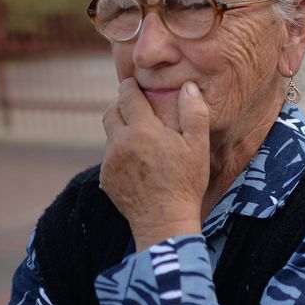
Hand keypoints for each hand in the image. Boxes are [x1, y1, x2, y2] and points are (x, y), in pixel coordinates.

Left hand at [101, 78, 209, 250]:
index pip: (127, 96)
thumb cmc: (186, 182)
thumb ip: (193, 113)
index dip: (130, 86)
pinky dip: (121, 152)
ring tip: (142, 137)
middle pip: (111, 112)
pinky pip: (110, 156)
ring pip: (110, 135)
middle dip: (121, 105)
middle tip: (136, 106)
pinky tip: (140, 163)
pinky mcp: (106, 178)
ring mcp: (110, 162)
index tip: (135, 83)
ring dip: (122, 130)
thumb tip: (187, 87)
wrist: (165, 221)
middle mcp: (120, 142)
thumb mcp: (198, 146)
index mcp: (142, 130)